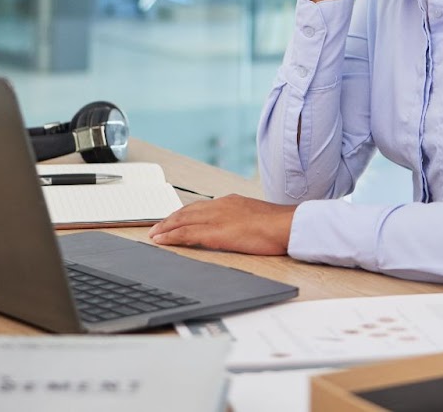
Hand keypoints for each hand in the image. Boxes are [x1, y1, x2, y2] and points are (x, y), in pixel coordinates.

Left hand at [148, 195, 296, 255]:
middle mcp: (221, 205)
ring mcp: (217, 218)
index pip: (200, 207)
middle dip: (169, 220)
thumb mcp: (257, 217)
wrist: (288, 225)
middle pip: (187, 211)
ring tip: (154, 235)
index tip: (173, 220)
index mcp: (231, 202)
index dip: (184, 214)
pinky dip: (172, 236)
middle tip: (155, 228)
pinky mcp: (217, 232)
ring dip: (165, 227)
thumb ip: (243, 220)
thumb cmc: (280, 225)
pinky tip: (162, 241)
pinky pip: (187, 233)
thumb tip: (238, 228)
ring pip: (183, 220)